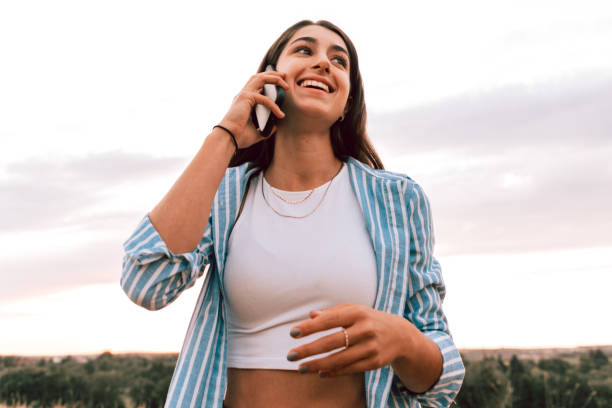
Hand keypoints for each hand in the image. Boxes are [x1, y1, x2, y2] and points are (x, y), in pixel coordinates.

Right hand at [218, 70, 288, 148]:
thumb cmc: (239, 136)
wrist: (229, 138)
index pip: (256, 85)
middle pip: (258, 77)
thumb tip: (275, 127)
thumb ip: (265, 128)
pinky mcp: (246, 98)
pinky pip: (265, 99)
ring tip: (285, 85)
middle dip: (272, 74)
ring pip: (261, 78)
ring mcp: (244, 94)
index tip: (279, 82)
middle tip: (284, 76)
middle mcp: (243, 95)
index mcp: (244, 101)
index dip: (268, 81)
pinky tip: (280, 114)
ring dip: (274, 79)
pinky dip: (274, 106)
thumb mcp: (256, 132)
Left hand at [286, 303, 413, 377]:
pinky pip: (350, 369)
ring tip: (301, 368)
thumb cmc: (368, 319)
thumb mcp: (353, 310)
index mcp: (358, 313)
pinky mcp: (374, 362)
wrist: (400, 335)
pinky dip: (333, 372)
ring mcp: (371, 347)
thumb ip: (332, 312)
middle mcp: (365, 329)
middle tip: (290, 355)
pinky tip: (319, 372)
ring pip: (340, 359)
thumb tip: (311, 316)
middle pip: (333, 341)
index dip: (311, 327)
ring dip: (318, 365)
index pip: (330, 320)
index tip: (293, 333)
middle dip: (309, 349)